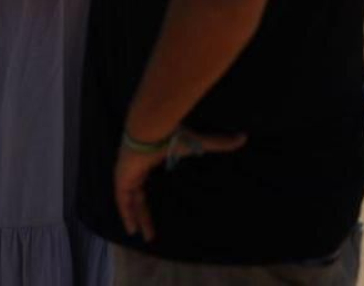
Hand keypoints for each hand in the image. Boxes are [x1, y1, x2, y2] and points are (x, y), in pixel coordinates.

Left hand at [114, 127, 246, 241]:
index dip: (148, 199)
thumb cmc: (171, 135)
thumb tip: (242, 138)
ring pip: (128, 201)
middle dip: (142, 214)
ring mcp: (125, 173)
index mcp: (147, 161)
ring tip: (140, 236)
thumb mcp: (197, 143)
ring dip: (133, 217)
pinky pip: (122, 200)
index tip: (155, 210)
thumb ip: (218, 143)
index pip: (145, 183)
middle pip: (136, 197)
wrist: (151, 128)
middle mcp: (134, 168)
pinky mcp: (121, 177)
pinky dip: (126, 213)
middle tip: (149, 233)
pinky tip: (131, 229)